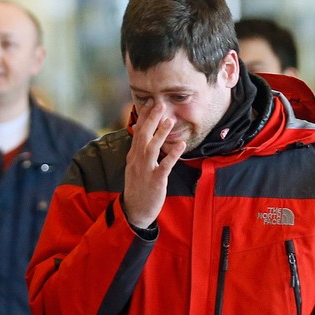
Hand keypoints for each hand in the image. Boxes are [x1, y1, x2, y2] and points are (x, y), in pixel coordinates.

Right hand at [123, 101, 184, 228]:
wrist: (135, 211)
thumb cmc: (138, 188)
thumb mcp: (134, 168)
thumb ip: (139, 152)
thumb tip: (143, 137)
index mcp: (133, 156)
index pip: (137, 132)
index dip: (143, 117)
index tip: (149, 103)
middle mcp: (137, 161)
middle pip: (142, 136)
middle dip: (151, 119)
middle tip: (159, 104)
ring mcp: (145, 170)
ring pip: (152, 148)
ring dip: (160, 133)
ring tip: (169, 120)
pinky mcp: (155, 181)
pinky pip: (164, 165)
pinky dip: (172, 155)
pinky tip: (181, 145)